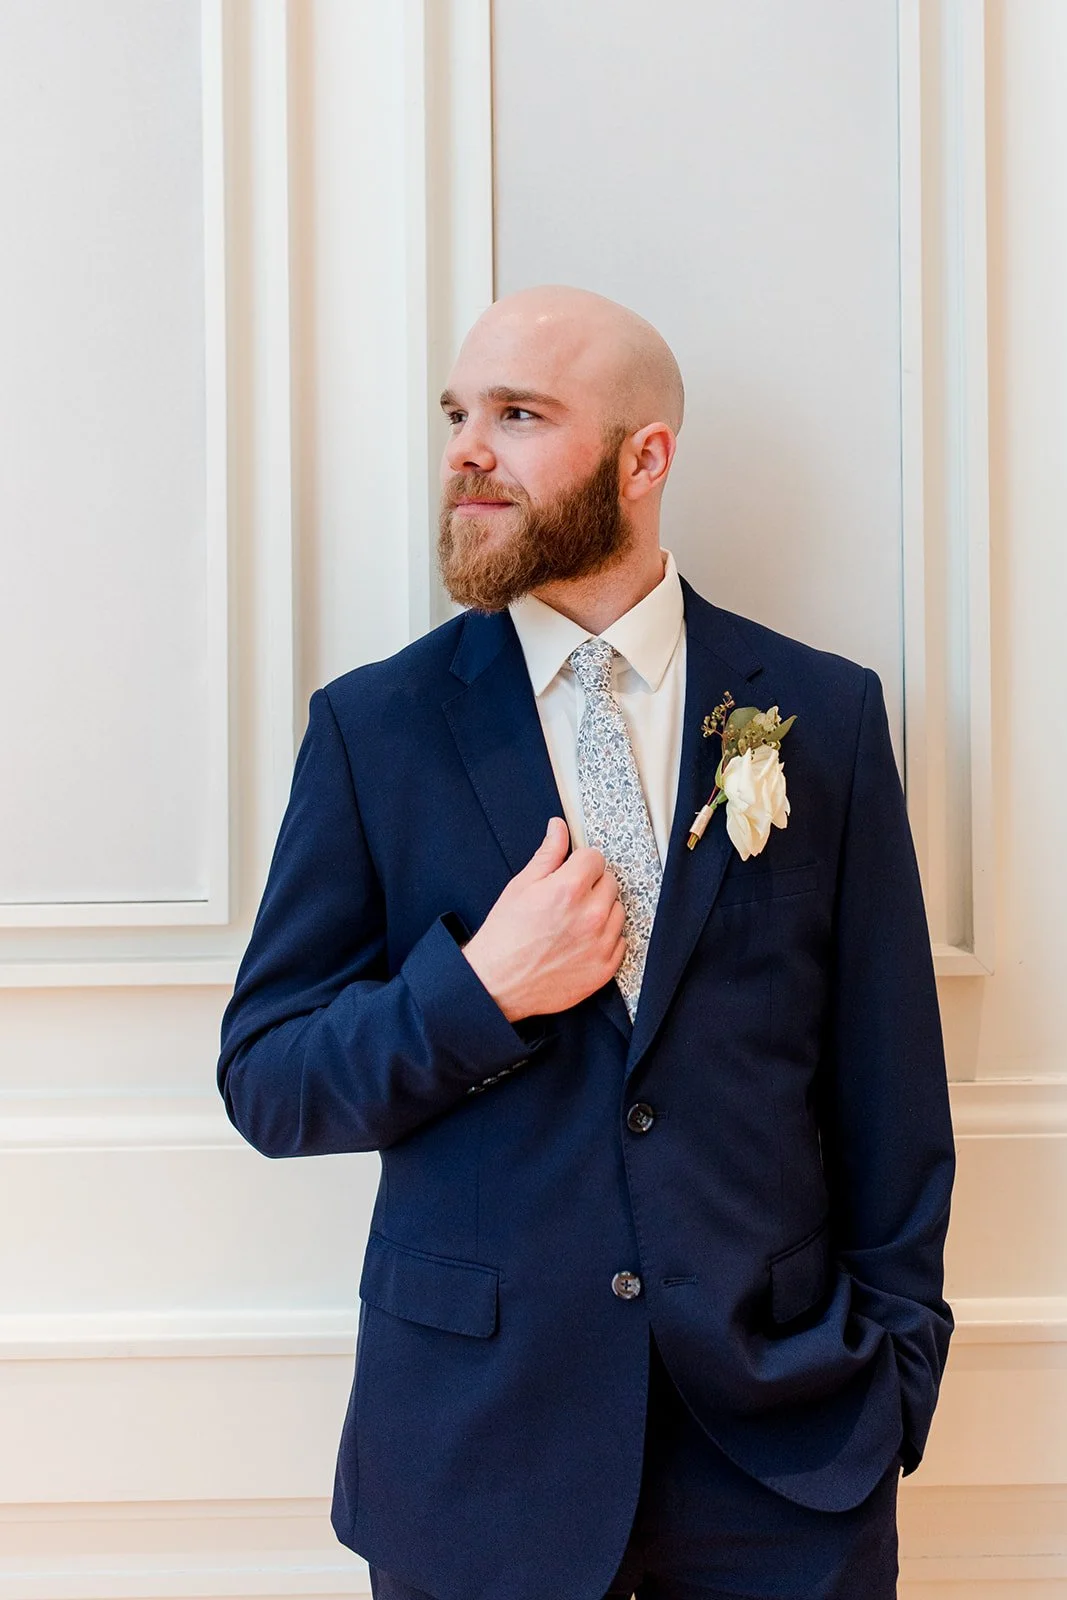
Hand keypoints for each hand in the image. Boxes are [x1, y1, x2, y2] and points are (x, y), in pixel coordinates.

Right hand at [461, 817, 626, 1021]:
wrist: (497, 984)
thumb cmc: (505, 936)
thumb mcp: (520, 886)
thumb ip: (547, 854)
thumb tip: (559, 827)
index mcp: (570, 888)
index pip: (596, 858)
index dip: (580, 863)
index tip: (570, 873)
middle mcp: (592, 914)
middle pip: (610, 882)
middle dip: (592, 885)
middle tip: (567, 900)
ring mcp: (601, 943)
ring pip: (618, 911)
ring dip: (601, 911)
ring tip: (573, 923)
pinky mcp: (605, 968)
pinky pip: (620, 941)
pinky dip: (605, 939)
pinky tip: (581, 942)